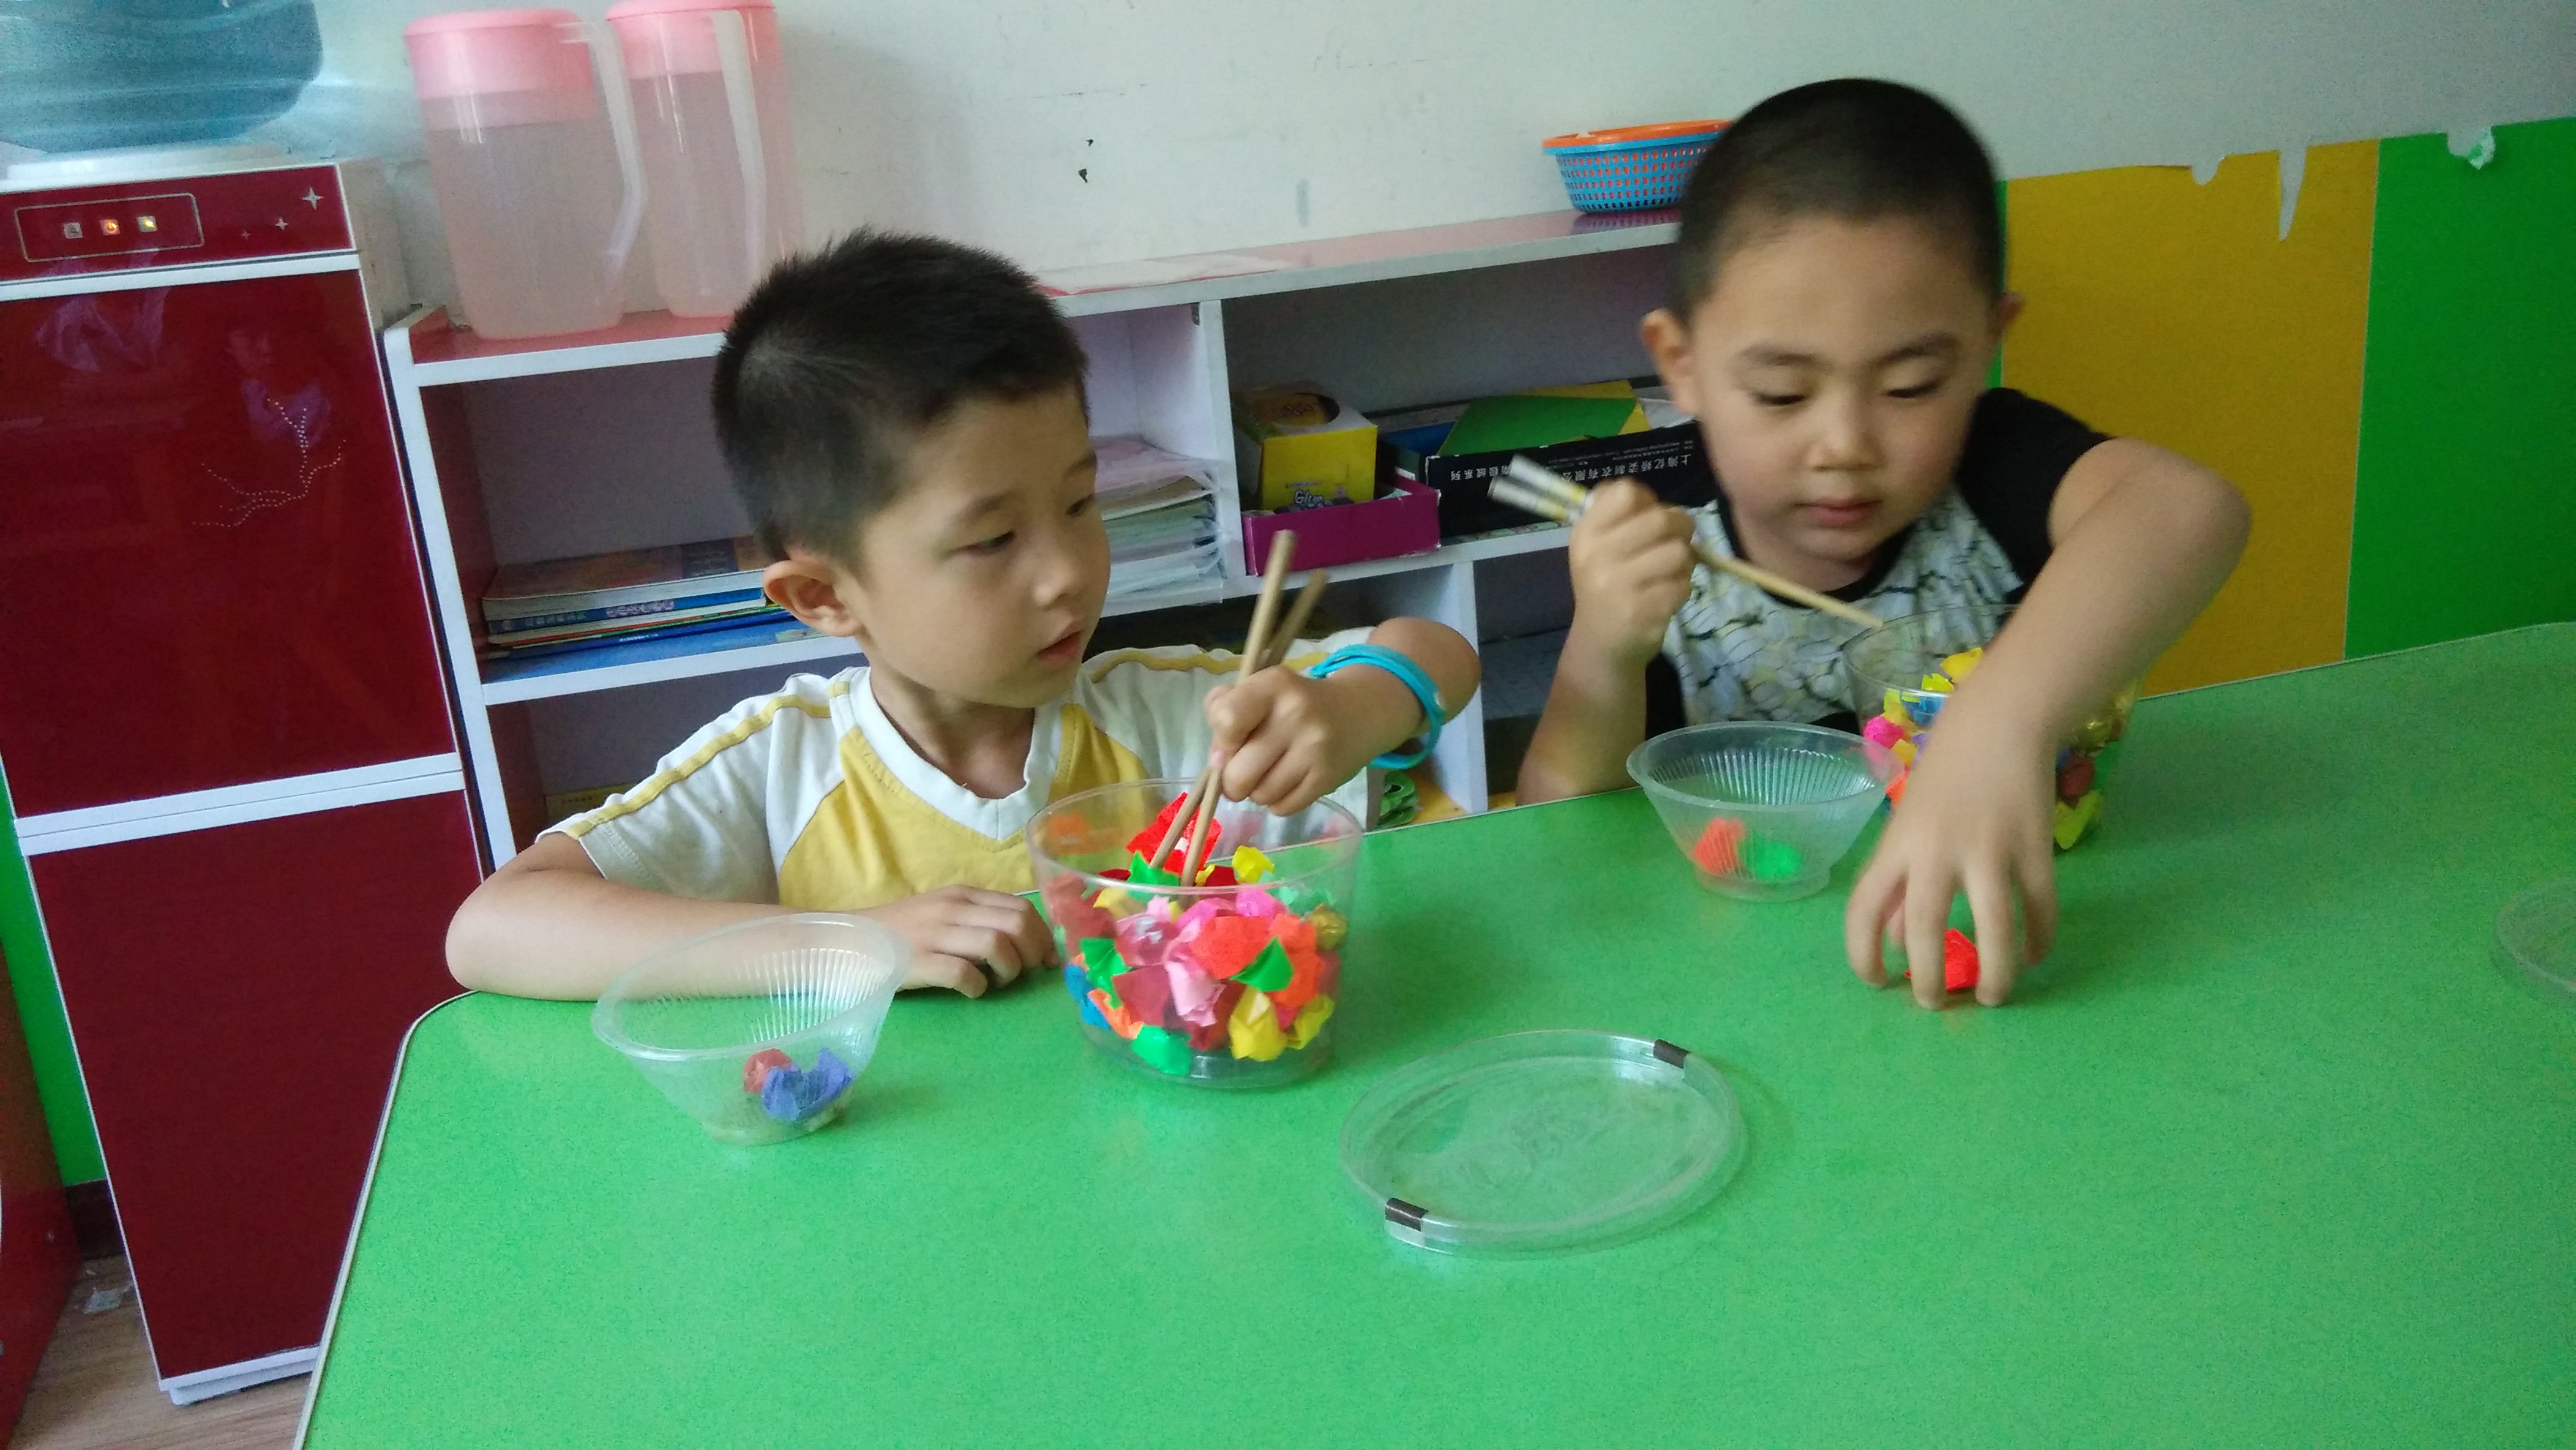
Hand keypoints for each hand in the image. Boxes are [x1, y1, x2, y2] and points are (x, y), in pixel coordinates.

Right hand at [858, 886, 1056, 997]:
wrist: (847, 941)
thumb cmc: (900, 932)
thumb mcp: (942, 913)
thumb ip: (978, 920)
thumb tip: (1026, 942)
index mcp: (963, 896)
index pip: (1020, 907)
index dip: (1043, 936)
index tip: (1047, 959)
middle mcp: (952, 909)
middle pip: (1016, 924)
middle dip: (1033, 953)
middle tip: (1028, 973)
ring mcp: (935, 934)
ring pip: (997, 944)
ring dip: (1009, 970)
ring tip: (997, 982)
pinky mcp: (918, 962)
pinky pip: (964, 973)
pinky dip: (978, 986)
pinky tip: (972, 991)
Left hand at [1204, 666, 1407, 813]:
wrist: (1360, 712)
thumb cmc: (1295, 702)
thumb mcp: (1260, 689)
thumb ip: (1224, 712)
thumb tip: (1216, 762)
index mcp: (1274, 685)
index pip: (1227, 719)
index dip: (1220, 741)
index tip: (1229, 744)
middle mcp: (1296, 715)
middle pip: (1238, 773)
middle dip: (1232, 781)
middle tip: (1241, 773)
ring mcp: (1314, 750)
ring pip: (1260, 795)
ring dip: (1256, 791)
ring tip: (1269, 773)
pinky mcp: (1328, 779)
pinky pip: (1282, 808)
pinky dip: (1277, 801)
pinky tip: (1287, 782)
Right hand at [1565, 479, 1697, 665]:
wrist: (1600, 642)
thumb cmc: (1605, 584)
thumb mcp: (1596, 546)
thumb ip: (1617, 514)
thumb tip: (1643, 492)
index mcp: (1585, 534)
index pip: (1626, 492)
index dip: (1648, 499)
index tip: (1647, 516)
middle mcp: (1598, 557)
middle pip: (1661, 518)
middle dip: (1681, 527)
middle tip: (1676, 540)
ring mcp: (1620, 587)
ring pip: (1679, 552)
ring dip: (1684, 560)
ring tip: (1671, 570)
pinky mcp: (1643, 613)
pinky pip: (1683, 585)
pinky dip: (1682, 588)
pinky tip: (1666, 594)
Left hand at [1842, 706, 2059, 1007]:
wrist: (1999, 722)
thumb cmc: (1944, 778)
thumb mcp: (1906, 826)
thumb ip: (1897, 882)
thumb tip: (1893, 942)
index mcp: (1896, 846)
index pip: (1862, 910)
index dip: (1863, 954)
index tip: (1878, 983)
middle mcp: (1935, 851)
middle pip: (1923, 929)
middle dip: (1928, 979)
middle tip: (1935, 1004)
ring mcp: (1988, 850)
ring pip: (1993, 930)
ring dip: (1994, 975)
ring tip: (1993, 996)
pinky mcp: (2034, 848)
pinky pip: (2039, 908)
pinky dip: (2038, 939)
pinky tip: (2032, 956)